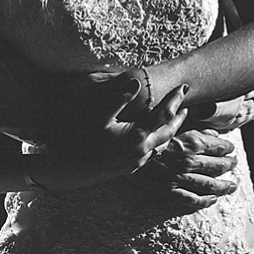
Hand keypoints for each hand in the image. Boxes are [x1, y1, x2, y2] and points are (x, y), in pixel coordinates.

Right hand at [32, 77, 188, 190]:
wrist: (67, 170)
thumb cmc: (79, 141)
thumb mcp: (99, 116)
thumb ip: (120, 99)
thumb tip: (137, 83)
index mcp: (137, 136)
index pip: (164, 115)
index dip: (175, 99)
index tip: (184, 87)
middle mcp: (141, 151)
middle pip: (168, 132)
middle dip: (179, 117)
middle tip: (186, 105)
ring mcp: (135, 162)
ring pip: (161, 145)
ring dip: (170, 131)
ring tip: (174, 120)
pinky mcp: (128, 168)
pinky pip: (151, 153)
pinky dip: (158, 142)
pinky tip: (153, 138)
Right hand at [128, 128, 238, 213]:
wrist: (117, 149)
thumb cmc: (143, 130)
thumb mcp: (171, 122)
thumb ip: (193, 125)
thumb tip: (211, 132)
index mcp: (190, 142)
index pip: (217, 147)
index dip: (226, 147)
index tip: (230, 147)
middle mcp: (188, 162)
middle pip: (217, 166)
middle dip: (228, 165)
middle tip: (234, 163)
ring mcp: (178, 178)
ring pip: (209, 185)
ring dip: (224, 186)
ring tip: (233, 185)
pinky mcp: (167, 191)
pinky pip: (190, 200)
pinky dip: (204, 201)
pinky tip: (212, 200)